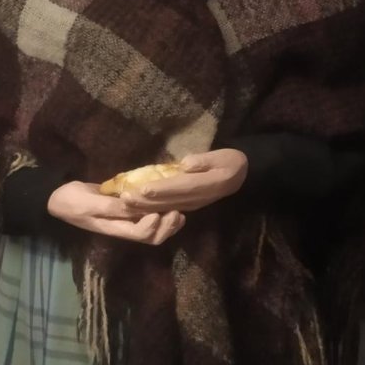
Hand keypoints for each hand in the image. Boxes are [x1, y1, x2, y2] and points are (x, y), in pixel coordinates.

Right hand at [47, 180, 184, 244]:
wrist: (59, 198)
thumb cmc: (72, 201)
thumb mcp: (90, 203)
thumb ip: (112, 206)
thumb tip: (134, 206)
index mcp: (115, 229)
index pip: (142, 234)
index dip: (154, 225)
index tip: (158, 210)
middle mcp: (124, 228)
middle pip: (153, 237)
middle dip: (168, 227)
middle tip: (177, 211)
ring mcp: (126, 221)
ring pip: (154, 230)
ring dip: (169, 223)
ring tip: (179, 209)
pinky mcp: (127, 212)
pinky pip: (148, 217)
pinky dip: (161, 213)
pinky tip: (168, 203)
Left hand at [118, 149, 248, 213]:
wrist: (240, 176)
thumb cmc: (230, 162)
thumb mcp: (222, 156)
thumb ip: (204, 160)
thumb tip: (186, 164)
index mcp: (204, 185)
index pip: (179, 187)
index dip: (160, 189)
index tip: (142, 188)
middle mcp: (195, 198)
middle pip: (167, 201)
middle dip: (145, 201)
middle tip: (124, 197)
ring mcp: (190, 204)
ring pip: (164, 208)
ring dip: (144, 207)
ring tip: (126, 203)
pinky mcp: (186, 206)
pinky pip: (167, 208)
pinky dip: (151, 208)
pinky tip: (137, 206)